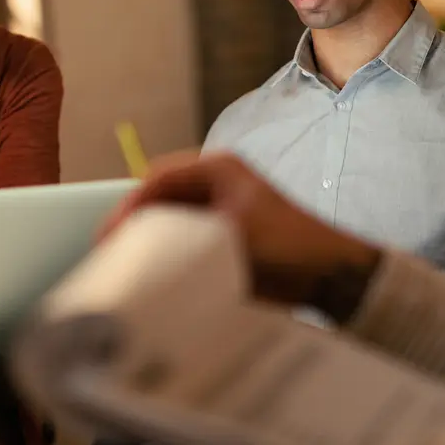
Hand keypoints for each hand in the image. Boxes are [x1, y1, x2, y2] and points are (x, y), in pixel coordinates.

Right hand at [101, 152, 381, 317]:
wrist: (336, 275)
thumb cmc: (289, 249)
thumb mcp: (228, 240)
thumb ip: (181, 237)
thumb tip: (138, 248)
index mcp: (219, 169)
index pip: (158, 179)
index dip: (129, 206)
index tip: (109, 234)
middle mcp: (219, 183)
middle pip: (161, 197)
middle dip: (134, 222)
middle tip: (109, 250)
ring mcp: (224, 208)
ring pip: (172, 219)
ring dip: (151, 239)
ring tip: (127, 263)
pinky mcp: (229, 236)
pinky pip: (188, 239)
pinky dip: (170, 253)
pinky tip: (157, 273)